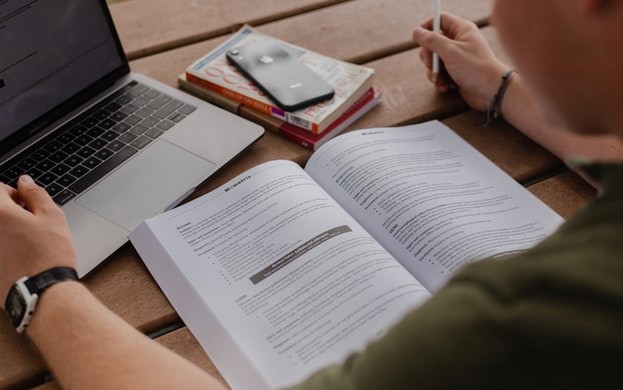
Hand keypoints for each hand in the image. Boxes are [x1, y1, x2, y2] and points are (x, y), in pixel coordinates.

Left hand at [0, 175, 75, 307]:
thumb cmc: (50, 256)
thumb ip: (36, 194)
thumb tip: (25, 182)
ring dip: (7, 232)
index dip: (14, 193)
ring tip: (25, 243)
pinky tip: (19, 258)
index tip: (26, 204)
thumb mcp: (52, 216)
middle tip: (29, 223)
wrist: (43, 292)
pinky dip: (6, 250)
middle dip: (10, 213)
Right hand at [413, 13, 508, 111]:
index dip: (427, 26)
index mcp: (461, 30)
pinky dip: (439, 80)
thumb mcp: (450, 52)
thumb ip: (431, 41)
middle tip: (432, 66)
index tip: (418, 38)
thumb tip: (416, 32)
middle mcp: (459, 41)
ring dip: (433, 72)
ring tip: (440, 80)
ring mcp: (457, 57)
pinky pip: (439, 73)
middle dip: (428, 57)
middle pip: (432, 42)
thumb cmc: (475, 68)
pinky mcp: (455, 72)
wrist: (492, 92)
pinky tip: (446, 87)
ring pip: (434, 60)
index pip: (439, 19)